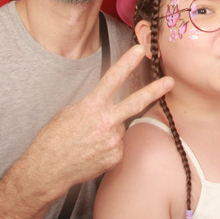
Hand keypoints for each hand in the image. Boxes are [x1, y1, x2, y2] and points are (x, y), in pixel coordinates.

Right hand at [29, 46, 173, 192]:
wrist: (49, 168)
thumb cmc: (54, 139)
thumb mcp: (69, 113)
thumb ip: (92, 107)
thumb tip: (106, 108)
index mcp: (92, 106)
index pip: (113, 79)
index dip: (127, 63)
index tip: (140, 50)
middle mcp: (106, 122)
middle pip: (136, 102)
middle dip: (154, 91)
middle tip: (169, 81)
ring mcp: (114, 140)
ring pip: (120, 128)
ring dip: (109, 130)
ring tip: (90, 140)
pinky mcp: (116, 156)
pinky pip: (117, 145)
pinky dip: (108, 146)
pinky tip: (93, 151)